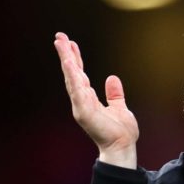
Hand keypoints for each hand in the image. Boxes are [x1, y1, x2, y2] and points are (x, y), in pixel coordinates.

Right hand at [55, 32, 138, 168]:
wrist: (123, 146)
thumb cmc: (121, 131)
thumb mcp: (119, 107)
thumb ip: (114, 94)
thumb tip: (112, 78)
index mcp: (89, 99)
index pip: (80, 74)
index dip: (75, 58)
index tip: (70, 43)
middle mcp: (82, 100)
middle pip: (72, 73)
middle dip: (66, 54)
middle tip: (59, 36)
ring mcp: (81, 106)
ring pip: (72, 78)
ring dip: (66, 60)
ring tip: (61, 44)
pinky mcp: (83, 112)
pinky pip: (77, 90)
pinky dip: (73, 76)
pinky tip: (69, 63)